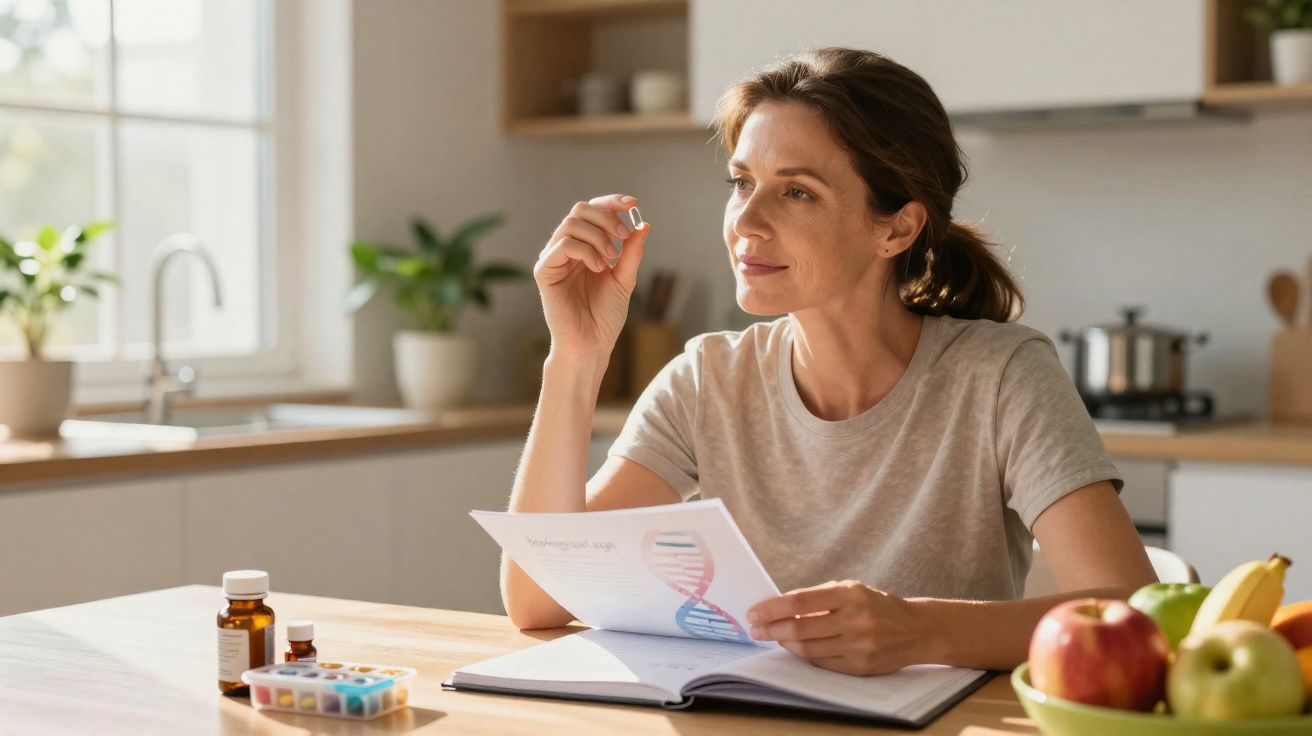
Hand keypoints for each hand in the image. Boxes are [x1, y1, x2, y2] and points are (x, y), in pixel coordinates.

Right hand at [533, 194, 649, 358]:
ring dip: (598, 237)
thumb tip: (643, 225)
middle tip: (623, 237)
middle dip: (606, 217)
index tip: (633, 204)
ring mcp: (553, 258)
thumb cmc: (605, 316)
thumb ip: (631, 252)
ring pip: (571, 224)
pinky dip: (586, 251)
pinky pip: (563, 245)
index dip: (611, 202)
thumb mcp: (624, 279)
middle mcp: (566, 249)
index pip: (592, 212)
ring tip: (611, 260)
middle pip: (580, 210)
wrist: (592, 345)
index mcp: (584, 247)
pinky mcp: (544, 271)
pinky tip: (599, 268)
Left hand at [745, 580, 929, 675]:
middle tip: (756, 630)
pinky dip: (805, 655)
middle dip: (772, 629)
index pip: (801, 602)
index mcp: (850, 594)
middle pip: (800, 628)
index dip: (773, 608)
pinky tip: (796, 648)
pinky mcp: (860, 666)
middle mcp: (855, 619)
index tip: (754, 613)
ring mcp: (858, 645)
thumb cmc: (878, 606)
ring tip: (774, 637)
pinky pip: (822, 662)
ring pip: (808, 648)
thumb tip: (780, 606)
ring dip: (785, 644)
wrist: (917, 630)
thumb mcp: (852, 590)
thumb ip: (820, 598)